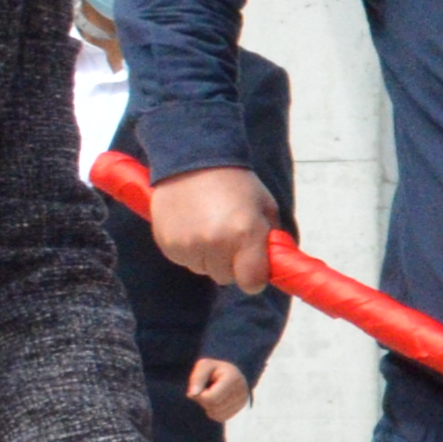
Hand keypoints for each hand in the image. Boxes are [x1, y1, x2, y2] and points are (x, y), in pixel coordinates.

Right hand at [149, 166, 271, 294]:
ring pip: (203, 270)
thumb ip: (271, 239)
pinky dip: (189, 250)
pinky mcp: (167, 243)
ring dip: (208, 257)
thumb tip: (275, 266)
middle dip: (231, 264)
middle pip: (226, 278)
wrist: (195, 158)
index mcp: (245, 234)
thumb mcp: (265, 207)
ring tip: (209, 227)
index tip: (253, 267)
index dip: (254, 277)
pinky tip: (192, 226)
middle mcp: (216, 243)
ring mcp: (188, 244)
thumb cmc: (237, 184)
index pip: (251, 282)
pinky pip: (183, 260)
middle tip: (230, 237)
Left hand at [182, 357, 251, 423]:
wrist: (229, 374)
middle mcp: (241, 391)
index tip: (200, 386)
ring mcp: (242, 402)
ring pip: (216, 414)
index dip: (200, 394)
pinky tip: (215, 401)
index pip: (211, 398)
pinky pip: (219, 418)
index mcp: (233, 378)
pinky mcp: (239, 410)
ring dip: (207, 406)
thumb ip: (197, 378)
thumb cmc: (214, 369)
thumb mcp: (204, 366)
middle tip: (204, 389)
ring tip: (211, 394)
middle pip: (214, 407)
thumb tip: (192, 394)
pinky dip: (213, 411)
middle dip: (203, 400)